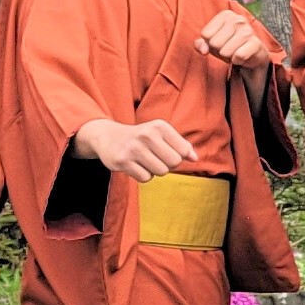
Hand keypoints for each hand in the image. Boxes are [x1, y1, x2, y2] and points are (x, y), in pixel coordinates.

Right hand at [77, 117, 198, 181]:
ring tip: (146, 161)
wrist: (109, 137)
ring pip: (160, 171)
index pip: (183, 150)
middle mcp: (147, 135)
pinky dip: (143, 176)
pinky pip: (145, 178)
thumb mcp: (162, 134)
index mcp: (160, 126)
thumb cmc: (142, 137)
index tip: (168, 152)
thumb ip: (181, 145)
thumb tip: (195, 158)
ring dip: (155, 170)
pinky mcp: (122, 161)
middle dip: (168, 165)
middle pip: (174, 162)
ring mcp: (134, 148)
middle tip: (157, 158)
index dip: (179, 156)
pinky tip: (136, 166)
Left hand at [194, 8, 278, 69]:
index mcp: (226, 15)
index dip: (210, 43)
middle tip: (228, 48)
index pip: (205, 34)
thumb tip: (202, 50)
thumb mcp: (212, 42)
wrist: (252, 53)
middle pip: (215, 43)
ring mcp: (248, 30)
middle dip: (219, 50)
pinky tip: (242, 57)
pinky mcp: (256, 43)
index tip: (220, 42)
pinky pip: (238, 56)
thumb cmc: (230, 45)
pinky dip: (237, 61)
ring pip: (225, 51)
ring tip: (235, 52)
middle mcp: (238, 19)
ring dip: (229, 56)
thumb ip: (201, 44)